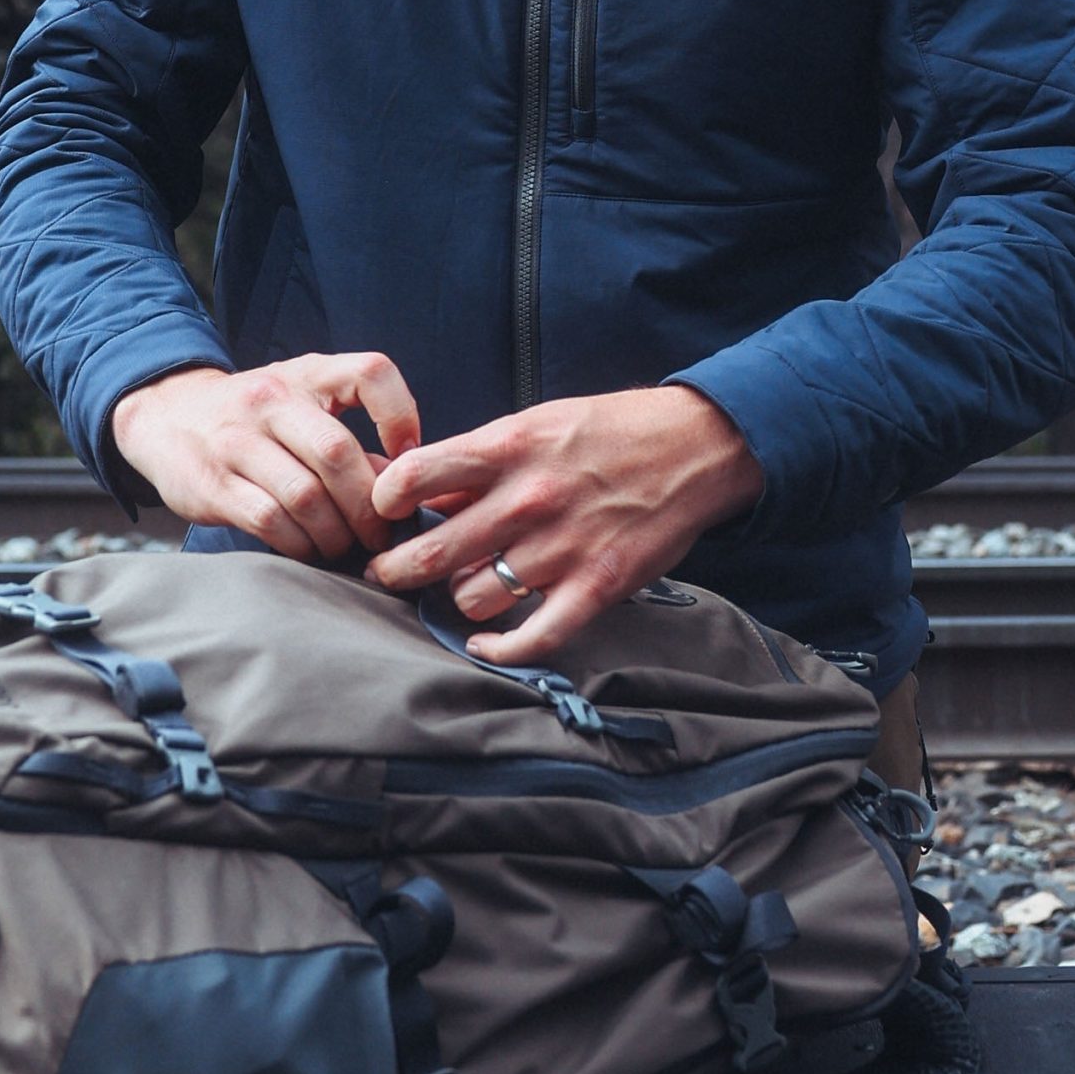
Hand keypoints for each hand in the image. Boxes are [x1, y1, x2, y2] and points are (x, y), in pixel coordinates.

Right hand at [111, 353, 420, 562]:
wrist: (164, 416)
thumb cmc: (253, 419)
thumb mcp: (300, 406)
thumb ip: (350, 440)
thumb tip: (398, 491)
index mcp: (306, 374)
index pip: (369, 372)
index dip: (401, 416)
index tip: (408, 460)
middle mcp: (271, 399)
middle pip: (337, 453)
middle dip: (368, 506)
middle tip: (379, 533)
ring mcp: (236, 441)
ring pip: (305, 496)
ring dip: (335, 533)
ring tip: (342, 545)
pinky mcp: (212, 483)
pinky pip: (270, 521)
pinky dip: (299, 544)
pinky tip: (306, 548)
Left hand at [364, 386, 761, 664]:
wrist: (695, 447)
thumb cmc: (609, 431)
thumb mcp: (537, 424)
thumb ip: (479, 461)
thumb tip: (418, 493)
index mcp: (508, 448)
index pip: (414, 478)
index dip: (382, 502)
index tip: (379, 515)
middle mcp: (528, 499)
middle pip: (431, 555)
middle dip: (395, 571)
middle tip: (386, 574)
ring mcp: (562, 548)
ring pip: (473, 598)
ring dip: (459, 599)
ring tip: (463, 589)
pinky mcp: (596, 587)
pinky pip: (532, 638)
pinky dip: (498, 649)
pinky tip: (484, 644)